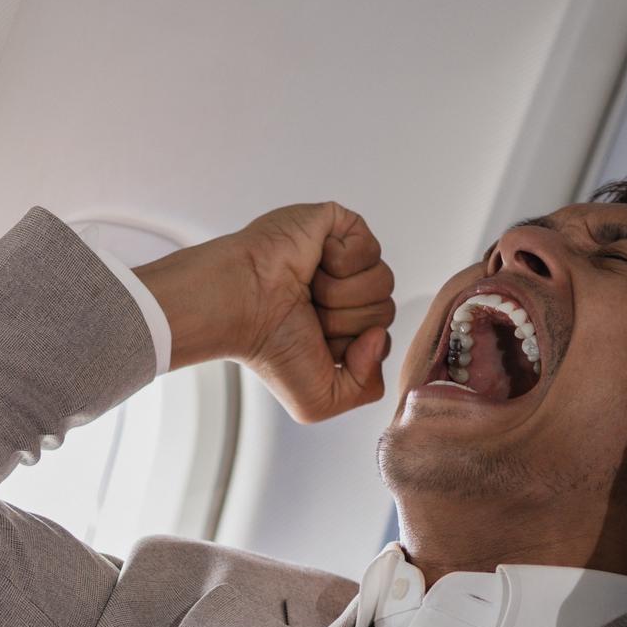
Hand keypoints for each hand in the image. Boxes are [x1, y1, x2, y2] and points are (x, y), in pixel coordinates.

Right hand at [137, 202, 394, 422]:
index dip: (355, 347)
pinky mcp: (338, 225)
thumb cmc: (267, 349)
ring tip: (306, 290)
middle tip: (306, 313)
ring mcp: (343, 257)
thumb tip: (380, 336)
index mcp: (339, 327)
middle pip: (385, 311)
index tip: (315, 341)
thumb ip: (367, 389)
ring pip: (382, 282)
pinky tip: (311, 265)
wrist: (241, 307)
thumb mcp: (321, 401)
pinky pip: (369, 248)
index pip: (382, 336)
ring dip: (340, 294)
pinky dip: (339, 262)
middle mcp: (343, 292)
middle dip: (345, 321)